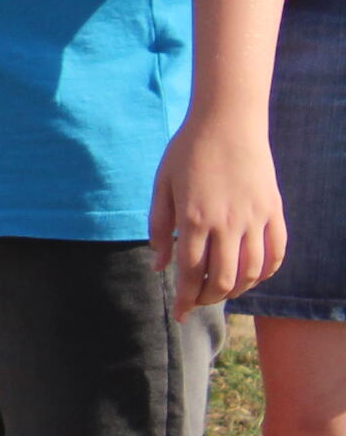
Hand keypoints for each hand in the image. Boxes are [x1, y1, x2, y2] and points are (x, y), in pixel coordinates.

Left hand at [150, 112, 286, 316]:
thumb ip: (159, 228)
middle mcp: (227, 224)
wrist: (228, 121)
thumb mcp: (162, 186)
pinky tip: (252, 277)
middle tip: (196, 302)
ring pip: (251, 272)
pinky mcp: (274, 212)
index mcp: (194, 219)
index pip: (190, 273)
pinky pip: (277, 254)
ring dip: (237, 290)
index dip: (184, 299)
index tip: (178, 314)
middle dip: (207, 299)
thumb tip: (159, 266)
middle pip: (222, 280)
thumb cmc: (188, 151)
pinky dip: (266, 273)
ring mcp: (255, 219)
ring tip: (221, 291)